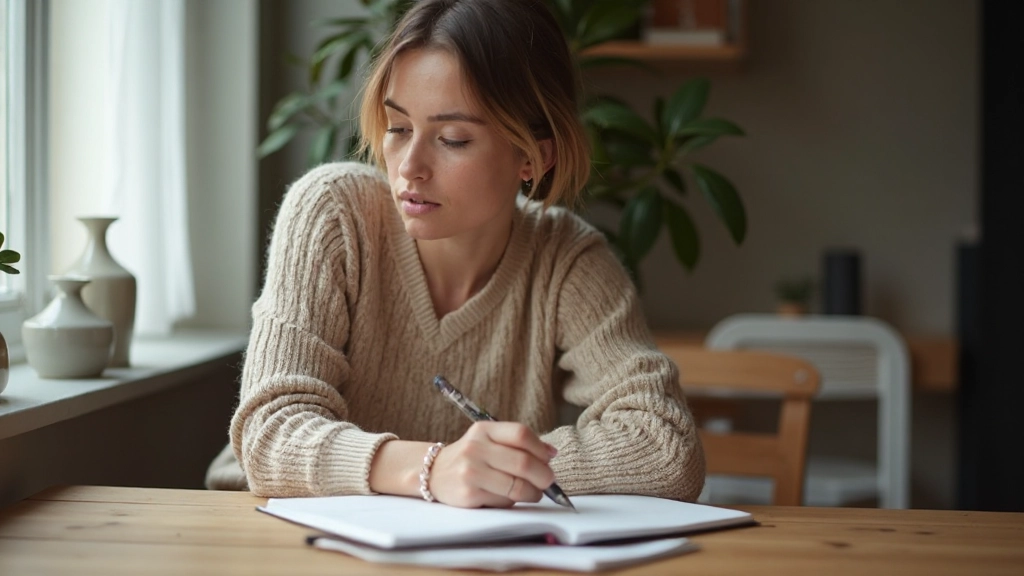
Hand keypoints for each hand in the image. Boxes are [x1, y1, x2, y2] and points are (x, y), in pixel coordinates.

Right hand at [428, 421, 557, 507]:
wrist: (433, 473)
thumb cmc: (470, 457)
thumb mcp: (488, 440)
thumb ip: (517, 444)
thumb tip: (551, 453)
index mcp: (483, 430)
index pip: (521, 434)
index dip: (541, 448)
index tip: (549, 458)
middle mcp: (475, 448)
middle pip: (522, 462)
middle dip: (543, 475)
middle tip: (548, 481)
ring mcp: (470, 472)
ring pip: (517, 486)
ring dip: (534, 493)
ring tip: (534, 493)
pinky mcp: (468, 495)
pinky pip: (504, 501)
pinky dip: (513, 502)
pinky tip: (509, 497)